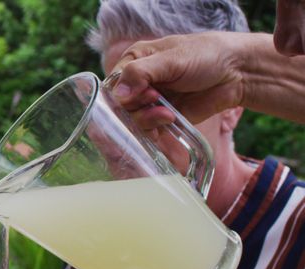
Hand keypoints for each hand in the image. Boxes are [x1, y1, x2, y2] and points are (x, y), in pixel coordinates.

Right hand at [110, 32, 254, 129]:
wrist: (237, 73)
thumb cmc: (206, 56)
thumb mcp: (171, 59)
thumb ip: (141, 73)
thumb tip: (118, 94)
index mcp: (136, 61)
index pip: (112, 83)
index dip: (121, 92)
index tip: (142, 91)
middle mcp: (139, 82)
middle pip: (119, 105)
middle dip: (136, 106)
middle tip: (156, 98)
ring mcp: (151, 101)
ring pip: (131, 119)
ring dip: (147, 119)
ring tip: (168, 113)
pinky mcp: (163, 118)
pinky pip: (147, 130)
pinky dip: (154, 128)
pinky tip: (169, 120)